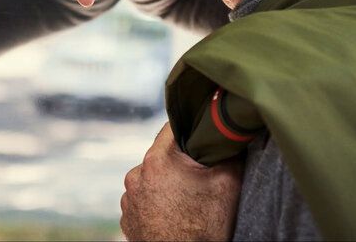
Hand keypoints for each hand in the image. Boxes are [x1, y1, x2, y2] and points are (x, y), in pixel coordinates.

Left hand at [121, 123, 243, 241]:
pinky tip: (174, 215)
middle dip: (180, 163)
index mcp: (157, 160)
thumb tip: (227, 135)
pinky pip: (144, 200)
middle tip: (199, 180)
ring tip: (186, 203)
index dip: (191, 129)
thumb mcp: (227, 182)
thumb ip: (226, 151)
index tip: (202, 139)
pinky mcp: (128, 218)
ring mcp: (129, 199)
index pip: (172, 128)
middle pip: (162, 155)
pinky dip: (157, 203)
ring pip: (152, 179)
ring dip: (167, 184)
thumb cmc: (204, 228)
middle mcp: (136, 176)